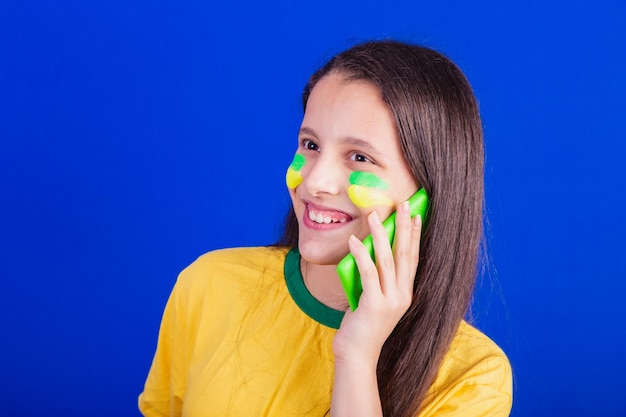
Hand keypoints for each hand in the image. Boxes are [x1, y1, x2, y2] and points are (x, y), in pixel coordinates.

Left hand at [333, 200, 422, 365]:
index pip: (414, 258)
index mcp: (405, 293)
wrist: (356, 354)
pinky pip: (368, 273)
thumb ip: (374, 278)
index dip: (415, 235)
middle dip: (404, 227)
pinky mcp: (375, 305)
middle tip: (403, 204)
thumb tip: (365, 250)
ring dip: (380, 235)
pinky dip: (361, 255)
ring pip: (387, 260)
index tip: (416, 214)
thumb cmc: (361, 325)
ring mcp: (391, 301)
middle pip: (405, 254)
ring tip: (375, 215)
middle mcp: (403, 295)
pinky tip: (354, 240)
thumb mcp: (372, 298)